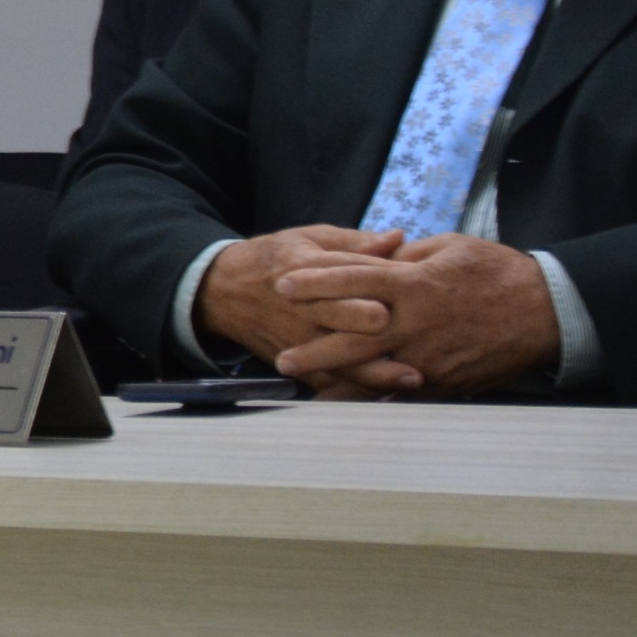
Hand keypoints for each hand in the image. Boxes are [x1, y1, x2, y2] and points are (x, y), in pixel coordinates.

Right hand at [192, 225, 408, 384]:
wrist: (223, 290)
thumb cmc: (275, 259)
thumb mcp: (308, 238)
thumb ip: (355, 242)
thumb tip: (399, 238)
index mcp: (308, 268)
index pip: (347, 275)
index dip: (379, 284)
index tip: (409, 295)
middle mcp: (303, 305)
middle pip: (341, 317)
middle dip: (373, 326)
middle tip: (410, 331)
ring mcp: (297, 338)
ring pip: (338, 358)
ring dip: (375, 370)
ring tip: (413, 377)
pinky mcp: (294, 361)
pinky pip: (325, 381)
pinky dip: (354, 391)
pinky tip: (387, 398)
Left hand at [275, 234, 558, 399]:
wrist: (547, 312)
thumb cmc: (497, 273)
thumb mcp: (450, 248)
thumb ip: (406, 255)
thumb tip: (375, 256)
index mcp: (415, 284)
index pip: (354, 280)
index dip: (316, 281)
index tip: (282, 284)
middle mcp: (416, 323)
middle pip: (353, 337)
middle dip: (315, 349)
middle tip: (282, 358)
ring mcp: (430, 357)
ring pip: (375, 374)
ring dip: (340, 384)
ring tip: (309, 393)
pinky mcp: (446, 382)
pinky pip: (404, 395)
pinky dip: (378, 401)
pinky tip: (354, 409)